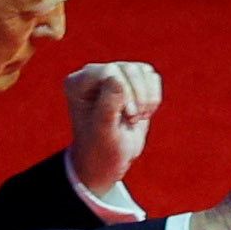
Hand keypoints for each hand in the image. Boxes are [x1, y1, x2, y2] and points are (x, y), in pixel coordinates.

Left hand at [64, 59, 161, 194]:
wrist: (109, 160)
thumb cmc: (100, 149)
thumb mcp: (103, 132)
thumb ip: (108, 105)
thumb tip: (118, 78)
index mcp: (77, 84)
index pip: (109, 71)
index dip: (125, 92)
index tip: (129, 116)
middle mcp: (92, 76)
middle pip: (127, 68)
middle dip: (138, 95)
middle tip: (134, 119)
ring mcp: (112, 77)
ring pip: (141, 70)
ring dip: (147, 96)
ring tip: (140, 116)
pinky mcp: (130, 83)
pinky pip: (150, 76)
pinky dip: (154, 95)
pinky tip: (146, 111)